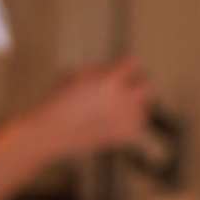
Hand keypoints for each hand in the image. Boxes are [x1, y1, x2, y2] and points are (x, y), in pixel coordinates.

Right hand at [38, 60, 157, 157]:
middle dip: (138, 87)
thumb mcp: (75, 75)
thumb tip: (111, 71)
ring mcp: (124, 119)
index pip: (133, 63)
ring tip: (119, 110)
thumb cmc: (58, 103)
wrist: (51, 133)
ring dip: (135, 108)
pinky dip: (131, 127)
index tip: (121, 70)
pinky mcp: (122, 137)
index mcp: (110, 80)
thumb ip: (98, 71)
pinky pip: (138, 128)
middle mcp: (122, 99)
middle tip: (127, 90)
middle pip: (148, 86)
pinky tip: (118, 125)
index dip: (126, 65)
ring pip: (144, 109)